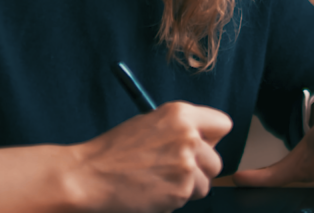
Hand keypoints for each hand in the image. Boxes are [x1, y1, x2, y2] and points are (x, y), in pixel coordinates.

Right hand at [0, 101, 231, 212]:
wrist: (89, 175)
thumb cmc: (114, 151)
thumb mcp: (149, 124)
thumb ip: (180, 129)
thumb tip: (205, 141)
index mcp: (181, 113)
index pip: (223, 124)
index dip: (211, 138)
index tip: (200, 146)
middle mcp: (189, 136)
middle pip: (217, 160)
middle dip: (200, 169)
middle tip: (172, 170)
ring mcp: (187, 164)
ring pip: (206, 183)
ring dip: (187, 187)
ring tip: (158, 180)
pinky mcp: (181, 190)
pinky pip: (189, 199)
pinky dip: (173, 199)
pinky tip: (152, 191)